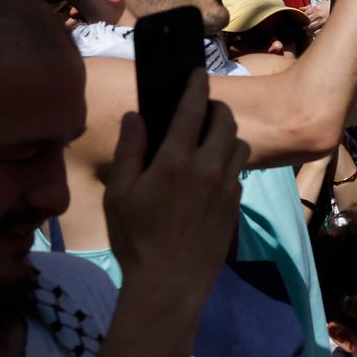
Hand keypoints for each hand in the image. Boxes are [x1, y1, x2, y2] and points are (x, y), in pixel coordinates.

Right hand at [105, 71, 248, 303]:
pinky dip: (228, 163)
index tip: (196, 74)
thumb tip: (136, 117)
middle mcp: (208, 167)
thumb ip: (129, 151)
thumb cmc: (136, 239)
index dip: (196, 87)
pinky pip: (238, 171)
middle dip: (216, 108)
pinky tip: (211, 175)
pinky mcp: (236, 204)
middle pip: (225, 121)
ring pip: (238, 144)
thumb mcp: (119, 195)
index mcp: (175, 160)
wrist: (170, 283)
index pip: (192, 109)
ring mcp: (227, 186)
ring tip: (208, 142)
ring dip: (225, 136)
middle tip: (203, 110)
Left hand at [302, 0, 329, 36]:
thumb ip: (309, 7)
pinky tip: (315, 32)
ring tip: (309, 30)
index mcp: (316, 8)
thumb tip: (301, 9)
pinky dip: (315, 34)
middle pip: (307, 23)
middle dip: (305, 25)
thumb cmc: (329, 6)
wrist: (340, 8)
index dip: (302, 18)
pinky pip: (317, 33)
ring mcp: (323, 22)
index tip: (302, 20)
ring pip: (311, 29)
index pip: (304, 15)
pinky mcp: (326, 27)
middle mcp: (319, 15)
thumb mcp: (319, 4)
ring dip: (309, 30)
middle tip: (305, 26)